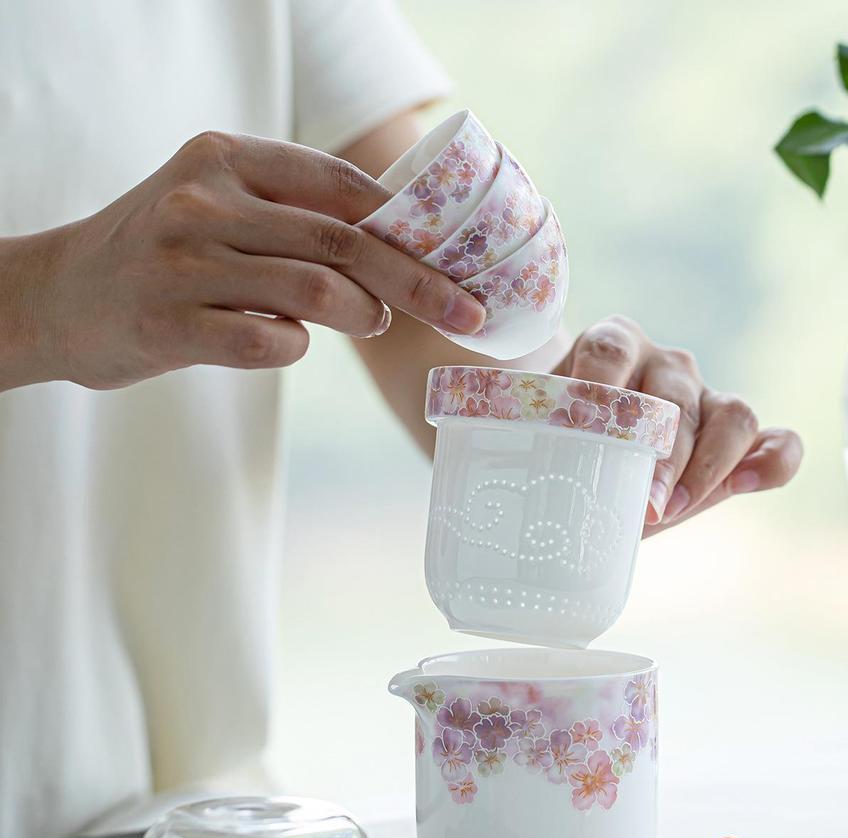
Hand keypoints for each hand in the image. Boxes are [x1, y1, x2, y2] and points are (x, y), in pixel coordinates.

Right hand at [1, 131, 485, 390]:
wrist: (59, 297)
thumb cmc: (164, 255)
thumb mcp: (221, 206)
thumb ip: (296, 217)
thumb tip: (398, 254)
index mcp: (227, 157)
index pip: (343, 186)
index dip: (410, 227)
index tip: (459, 263)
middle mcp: (205, 200)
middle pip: (345, 240)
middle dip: (418, 283)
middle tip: (465, 314)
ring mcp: (184, 260)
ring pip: (316, 289)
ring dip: (364, 314)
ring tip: (372, 322)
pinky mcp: (170, 322)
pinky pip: (271, 341)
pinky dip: (297, 347)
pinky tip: (287, 341)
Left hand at [554, 316, 802, 534]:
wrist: (588, 458)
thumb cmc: (563, 446)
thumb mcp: (548, 439)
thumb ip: (545, 447)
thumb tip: (527, 487)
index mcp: (611, 346)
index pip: (609, 352)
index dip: (602, 394)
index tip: (586, 438)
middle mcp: (665, 364)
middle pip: (675, 395)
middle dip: (661, 452)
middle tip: (641, 502)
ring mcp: (707, 396)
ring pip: (732, 414)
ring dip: (706, 465)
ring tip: (675, 507)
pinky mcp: (737, 434)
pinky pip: (778, 440)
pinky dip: (772, 462)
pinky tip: (746, 485)